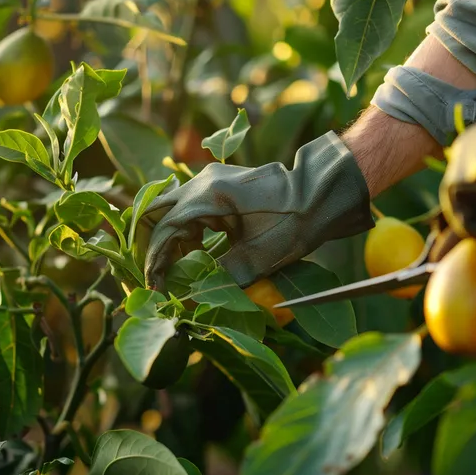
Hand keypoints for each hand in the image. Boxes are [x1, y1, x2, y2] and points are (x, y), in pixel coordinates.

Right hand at [142, 132, 373, 289]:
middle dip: (154, 245)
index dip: (156, 262)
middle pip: (157, 211)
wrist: (321, 196)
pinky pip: (190, 205)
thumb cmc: (293, 225)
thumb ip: (220, 277)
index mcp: (209, 196)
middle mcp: (203, 181)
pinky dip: (187, 228)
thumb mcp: (256, 258)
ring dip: (171, 238)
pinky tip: (197, 250)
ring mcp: (211, 178)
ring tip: (178, 269)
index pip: (166, 230)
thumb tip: (191, 296)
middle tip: (158, 276)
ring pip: (172, 207)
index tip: (156, 287)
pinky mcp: (220, 183)